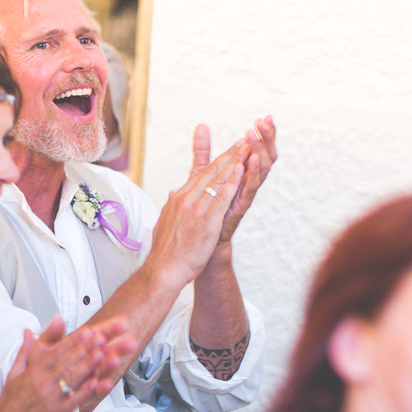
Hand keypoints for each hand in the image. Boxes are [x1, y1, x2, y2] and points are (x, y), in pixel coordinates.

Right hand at [0, 316, 134, 411]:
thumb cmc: (10, 406)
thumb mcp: (13, 374)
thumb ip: (25, 352)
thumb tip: (28, 332)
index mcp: (33, 373)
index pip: (56, 352)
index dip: (73, 340)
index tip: (87, 330)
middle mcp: (42, 383)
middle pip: (67, 362)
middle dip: (86, 347)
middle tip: (102, 336)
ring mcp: (51, 399)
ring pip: (72, 378)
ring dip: (89, 365)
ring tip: (103, 352)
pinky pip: (73, 400)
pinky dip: (86, 391)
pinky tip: (97, 381)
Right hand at [144, 139, 246, 290]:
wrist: (164, 269)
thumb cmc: (166, 251)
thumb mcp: (165, 221)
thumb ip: (171, 205)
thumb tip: (173, 193)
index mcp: (178, 198)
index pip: (200, 174)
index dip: (216, 161)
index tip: (228, 151)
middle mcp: (187, 199)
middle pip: (211, 172)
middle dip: (228, 155)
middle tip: (242, 141)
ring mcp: (197, 209)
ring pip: (218, 180)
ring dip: (234, 162)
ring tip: (247, 148)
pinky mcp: (208, 220)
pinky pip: (223, 196)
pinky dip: (233, 181)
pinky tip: (242, 170)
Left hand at [191, 117, 277, 245]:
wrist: (200, 238)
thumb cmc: (203, 205)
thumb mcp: (202, 171)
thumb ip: (203, 150)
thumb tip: (202, 126)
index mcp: (243, 172)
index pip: (259, 149)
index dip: (264, 134)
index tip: (265, 117)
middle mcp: (248, 182)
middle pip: (266, 156)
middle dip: (268, 138)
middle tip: (266, 121)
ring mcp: (246, 194)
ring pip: (261, 170)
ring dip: (259, 151)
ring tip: (255, 135)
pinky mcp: (240, 206)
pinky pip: (250, 187)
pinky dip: (252, 172)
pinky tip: (251, 158)